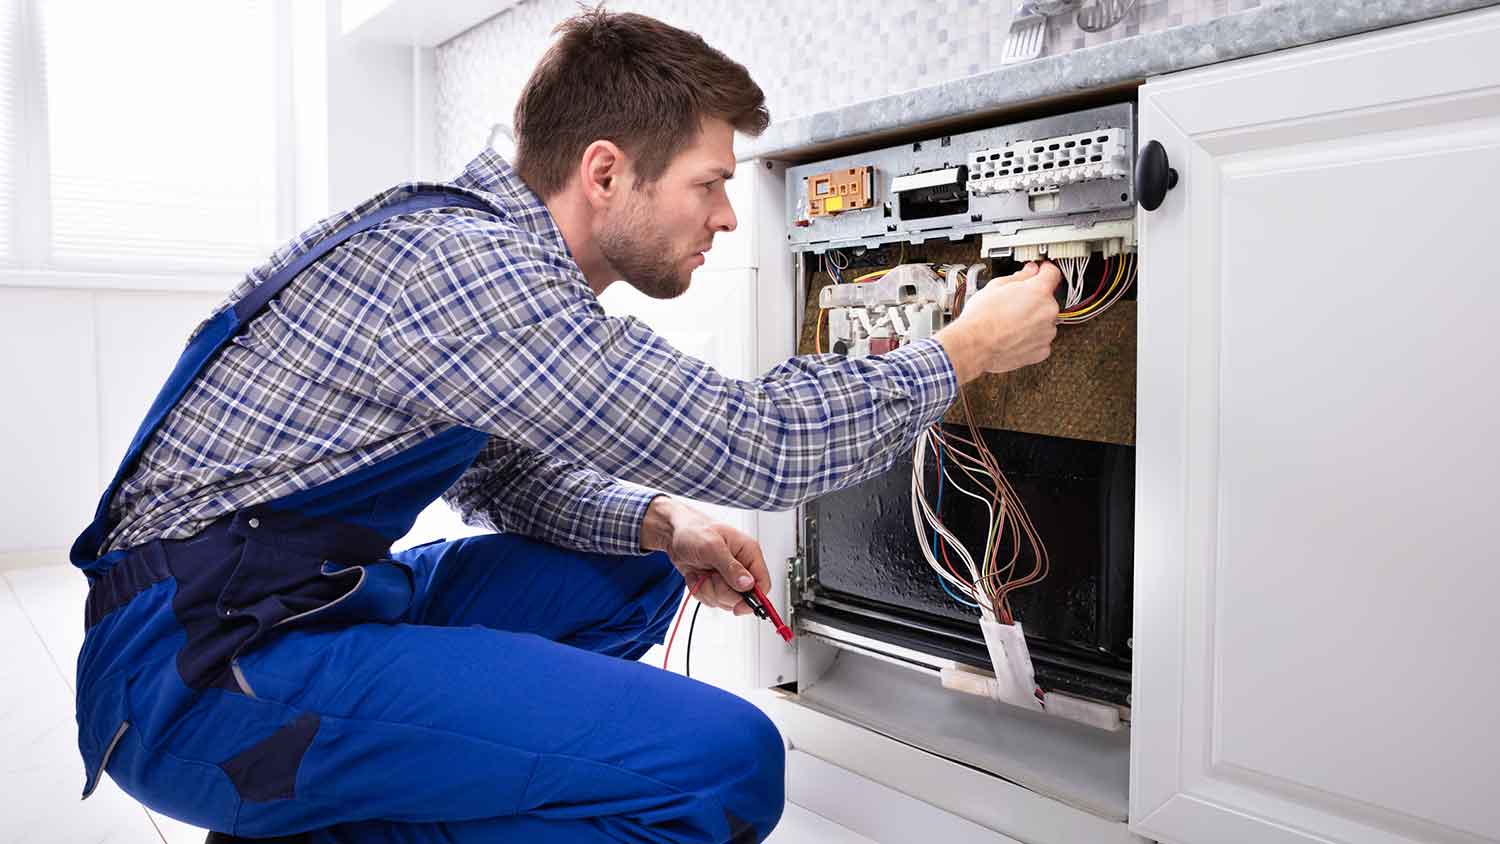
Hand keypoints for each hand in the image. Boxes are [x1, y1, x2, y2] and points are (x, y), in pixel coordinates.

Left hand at [639, 497, 771, 616]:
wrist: (673, 534)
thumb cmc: (693, 531)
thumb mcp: (712, 547)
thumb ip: (731, 567)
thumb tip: (747, 584)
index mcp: (749, 552)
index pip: (763, 583)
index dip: (754, 599)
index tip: (737, 606)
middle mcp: (741, 566)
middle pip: (742, 597)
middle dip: (721, 591)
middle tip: (710, 575)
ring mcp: (728, 577)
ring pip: (725, 600)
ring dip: (708, 590)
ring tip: (701, 572)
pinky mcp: (716, 584)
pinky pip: (712, 600)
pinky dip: (700, 591)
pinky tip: (696, 575)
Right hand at [935, 261, 1060, 382]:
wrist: (973, 347)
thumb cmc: (981, 319)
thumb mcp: (995, 286)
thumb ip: (1019, 277)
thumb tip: (1028, 272)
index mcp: (1039, 291)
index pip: (1052, 273)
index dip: (1044, 271)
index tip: (1040, 272)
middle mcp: (1047, 311)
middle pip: (1047, 299)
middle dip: (1034, 299)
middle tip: (1014, 302)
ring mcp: (1046, 333)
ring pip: (1045, 320)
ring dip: (1033, 320)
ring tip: (1011, 322)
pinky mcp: (1041, 351)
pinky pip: (1041, 339)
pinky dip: (1031, 337)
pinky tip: (1014, 335)